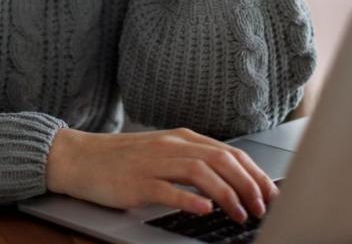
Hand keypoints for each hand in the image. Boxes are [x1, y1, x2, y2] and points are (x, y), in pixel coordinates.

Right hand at [46, 127, 279, 223]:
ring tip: (240, 213)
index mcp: (183, 139)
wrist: (81, 157)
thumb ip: (193, 161)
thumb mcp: (163, 153)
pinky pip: (168, 189)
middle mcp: (172, 146)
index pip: (230, 153)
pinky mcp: (137, 182)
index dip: (254, 173)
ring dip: (227, 194)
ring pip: (201, 172)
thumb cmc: (123, 159)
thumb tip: (230, 181)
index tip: (271, 193)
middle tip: (262, 207)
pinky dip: (190, 199)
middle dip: (248, 185)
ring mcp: (154, 163)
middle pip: (221, 160)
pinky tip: (204, 210)